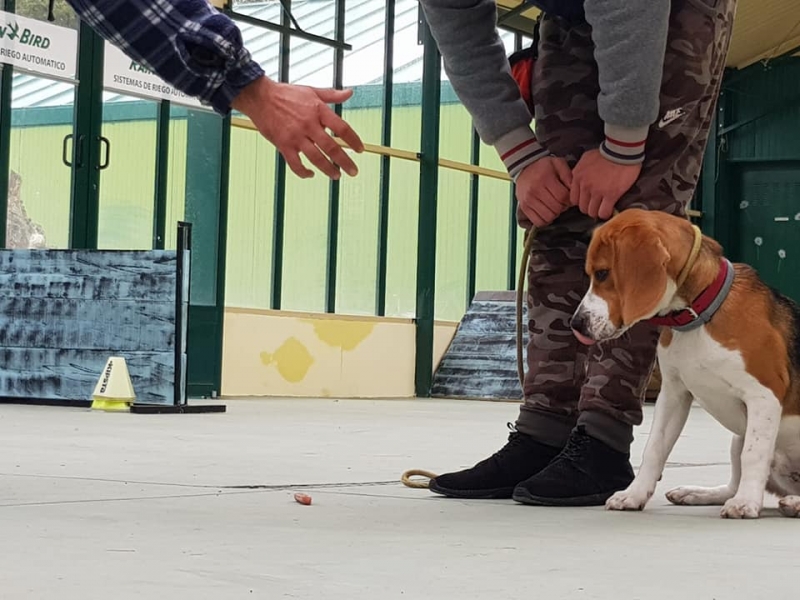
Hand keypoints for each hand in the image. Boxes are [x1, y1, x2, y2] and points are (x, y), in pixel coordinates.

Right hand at [231, 76, 364, 179]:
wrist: (260, 96)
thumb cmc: (286, 94)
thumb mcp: (312, 91)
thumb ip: (332, 95)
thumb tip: (349, 93)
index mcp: (318, 110)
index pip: (342, 128)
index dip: (354, 140)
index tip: (360, 149)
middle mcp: (309, 124)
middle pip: (332, 147)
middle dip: (345, 162)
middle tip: (353, 171)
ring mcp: (296, 136)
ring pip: (316, 158)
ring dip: (328, 170)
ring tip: (336, 175)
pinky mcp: (283, 145)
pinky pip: (295, 164)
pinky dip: (304, 172)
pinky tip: (311, 174)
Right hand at [515, 156, 572, 227]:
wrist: (523, 168)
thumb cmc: (544, 167)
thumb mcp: (558, 164)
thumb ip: (568, 175)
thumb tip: (573, 190)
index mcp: (545, 178)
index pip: (563, 196)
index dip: (569, 200)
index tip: (568, 198)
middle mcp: (535, 190)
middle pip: (556, 208)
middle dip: (563, 207)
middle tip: (562, 202)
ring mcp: (528, 200)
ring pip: (548, 217)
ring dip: (555, 214)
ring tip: (554, 207)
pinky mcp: (524, 207)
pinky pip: (538, 222)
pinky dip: (545, 220)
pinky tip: (547, 212)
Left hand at [570, 149, 640, 219]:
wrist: (621, 150)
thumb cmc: (605, 152)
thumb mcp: (586, 158)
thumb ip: (579, 170)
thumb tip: (577, 178)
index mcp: (578, 177)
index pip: (573, 199)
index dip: (581, 202)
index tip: (587, 201)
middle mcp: (585, 186)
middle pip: (582, 207)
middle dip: (589, 208)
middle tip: (596, 205)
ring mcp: (597, 191)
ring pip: (592, 212)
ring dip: (597, 212)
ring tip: (603, 208)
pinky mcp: (610, 195)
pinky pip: (604, 212)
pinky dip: (606, 213)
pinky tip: (609, 210)